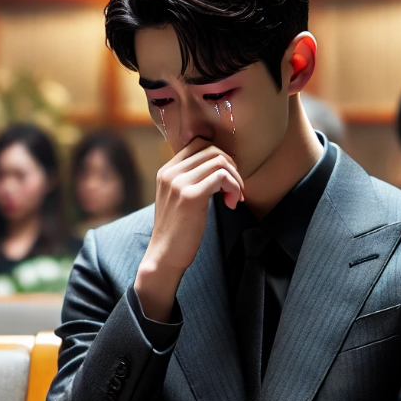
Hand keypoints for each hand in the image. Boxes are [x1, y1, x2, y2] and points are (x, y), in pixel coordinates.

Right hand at [135, 138, 243, 320]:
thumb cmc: (177, 231)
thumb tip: (220, 168)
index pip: (199, 143)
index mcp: (166, 171)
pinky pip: (222, 177)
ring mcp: (179, 183)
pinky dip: (234, 188)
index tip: (226, 179)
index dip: (220, 157)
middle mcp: (170, 173)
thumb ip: (191, 180)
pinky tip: (231, 204)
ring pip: (220, 161)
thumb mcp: (178, 199)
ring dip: (235, 179)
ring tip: (234, 198)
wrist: (164, 256)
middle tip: (235, 189)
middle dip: (231, 167)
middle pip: (212, 149)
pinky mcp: (191, 196)